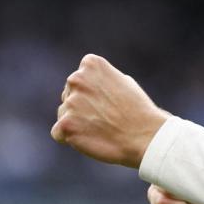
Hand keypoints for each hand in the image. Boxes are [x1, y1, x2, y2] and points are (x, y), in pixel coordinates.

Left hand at [51, 54, 169, 168]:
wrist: (145, 136)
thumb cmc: (138, 111)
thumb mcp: (122, 82)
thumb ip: (99, 80)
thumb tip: (86, 85)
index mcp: (91, 64)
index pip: (79, 80)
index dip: (93, 94)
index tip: (110, 102)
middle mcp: (77, 79)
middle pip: (69, 95)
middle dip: (82, 107)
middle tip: (106, 118)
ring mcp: (70, 102)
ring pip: (64, 114)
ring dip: (77, 123)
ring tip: (101, 129)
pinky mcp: (65, 125)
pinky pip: (58, 133)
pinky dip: (70, 139)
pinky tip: (90, 139)